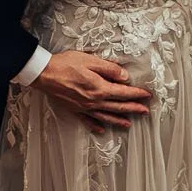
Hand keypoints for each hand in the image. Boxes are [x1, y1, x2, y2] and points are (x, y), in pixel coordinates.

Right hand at [36, 50, 152, 131]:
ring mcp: (84, 107)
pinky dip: (96, 126)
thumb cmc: (65, 64)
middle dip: (134, 109)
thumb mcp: (90, 60)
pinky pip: (88, 121)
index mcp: (99, 88)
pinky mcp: (74, 110)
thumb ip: (109, 69)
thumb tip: (125, 76)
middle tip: (145, 111)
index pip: (124, 93)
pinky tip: (101, 129)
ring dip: (119, 120)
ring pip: (106, 116)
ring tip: (129, 124)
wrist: (44, 74)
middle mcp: (94, 101)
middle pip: (118, 107)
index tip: (147, 95)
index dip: (137, 94)